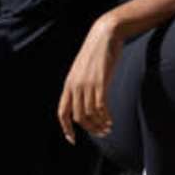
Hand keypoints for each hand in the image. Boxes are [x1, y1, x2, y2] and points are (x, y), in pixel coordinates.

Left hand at [57, 17, 120, 139]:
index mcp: (69, 85)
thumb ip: (81, 84)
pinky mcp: (100, 82)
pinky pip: (101, 107)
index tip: (73, 140)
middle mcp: (75, 87)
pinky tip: (111, 120)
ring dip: (99, 125)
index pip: (62, 113)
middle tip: (101, 132)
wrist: (105, 34)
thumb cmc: (97, 51)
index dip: (66, 129)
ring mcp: (87, 85)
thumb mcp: (83, 69)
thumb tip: (85, 99)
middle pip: (78, 117)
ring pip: (90, 114)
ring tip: (108, 127)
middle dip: (89, 129)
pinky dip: (105, 117)